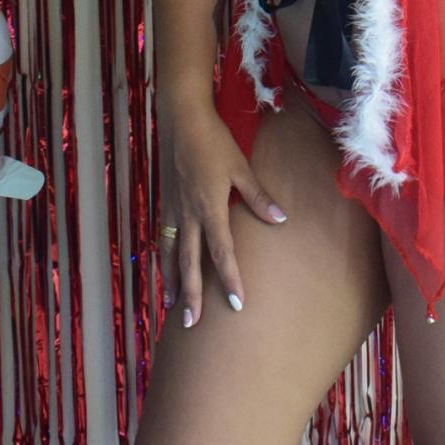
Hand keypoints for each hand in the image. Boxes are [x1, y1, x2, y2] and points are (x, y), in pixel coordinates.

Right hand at [156, 113, 286, 326]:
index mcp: (210, 208)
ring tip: (172, 307)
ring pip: (171, 255)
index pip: (222, 252)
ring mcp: (173, 211)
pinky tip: (165, 271)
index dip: (230, 279)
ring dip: (172, 282)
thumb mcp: (241, 167)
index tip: (236, 304)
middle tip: (192, 323)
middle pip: (190, 263)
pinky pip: (163, 240)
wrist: (182, 121)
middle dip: (192, 294)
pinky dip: (163, 260)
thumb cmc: (215, 142)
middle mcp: (188, 215)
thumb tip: (280, 218)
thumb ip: (258, 196)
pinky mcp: (165, 204)